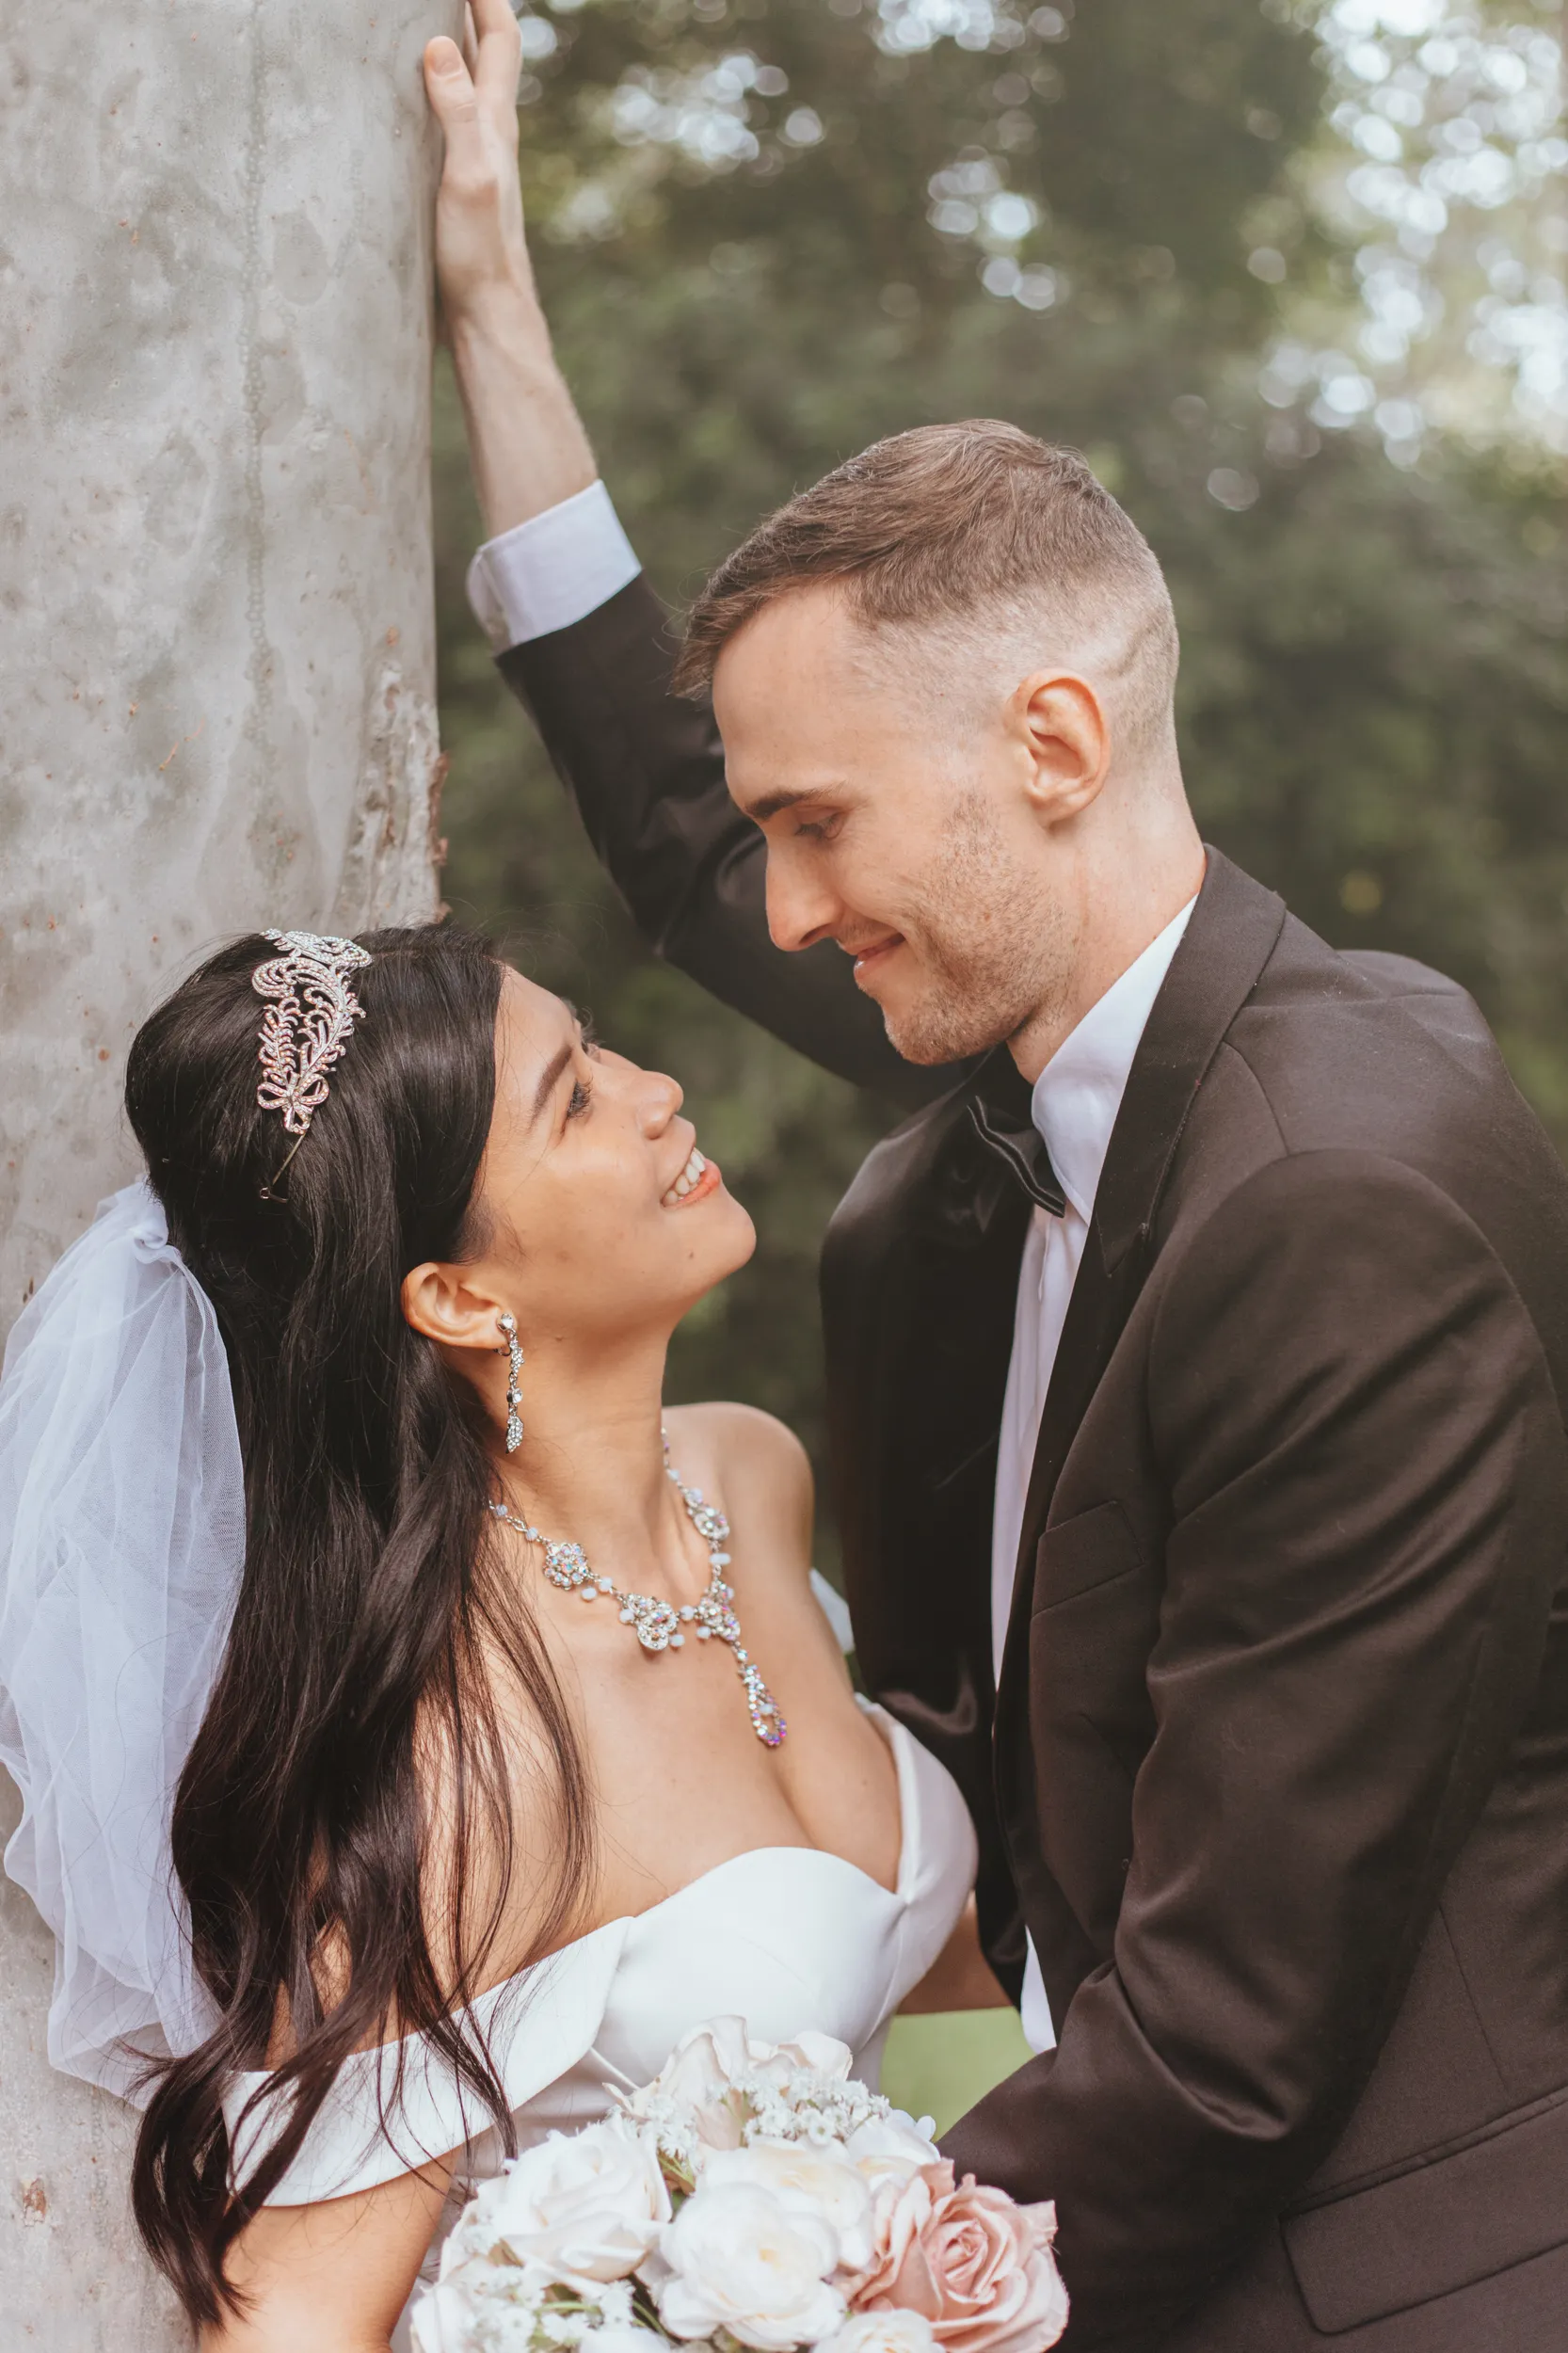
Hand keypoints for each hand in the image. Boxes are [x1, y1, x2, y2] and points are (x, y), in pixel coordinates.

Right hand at [423, 0, 535, 330]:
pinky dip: (423, 98)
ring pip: (460, 88)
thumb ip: (460, 112)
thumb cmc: (478, 253)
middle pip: (482, 54)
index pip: (501, 38)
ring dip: (441, 51)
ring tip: (405, 25)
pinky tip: (397, 105)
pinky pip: (440, 124)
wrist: (486, 316)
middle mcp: (490, 134)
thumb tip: (442, 45)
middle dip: (460, 12)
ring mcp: (473, 160)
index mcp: (496, 123)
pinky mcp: (453, 187)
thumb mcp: (467, 178)